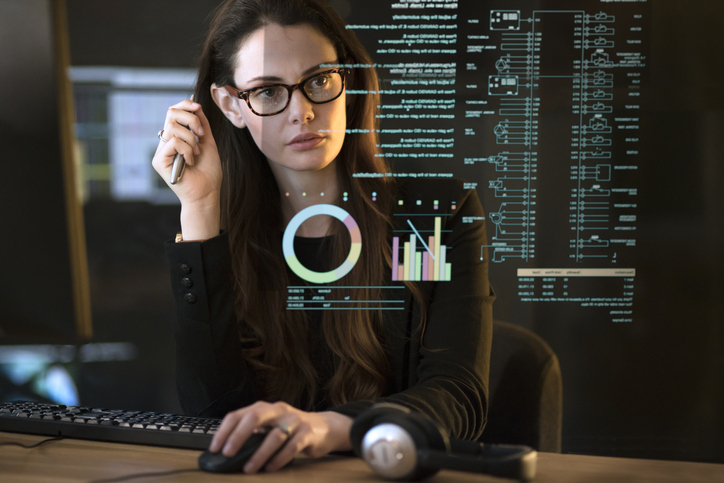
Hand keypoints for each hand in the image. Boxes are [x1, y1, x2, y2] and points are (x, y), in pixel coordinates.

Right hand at [152, 99, 222, 239]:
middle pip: (171, 114)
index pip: (174, 112)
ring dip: (191, 139)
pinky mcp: (158, 161)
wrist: (207, 193)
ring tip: (196, 153)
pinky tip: (190, 161)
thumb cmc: (208, 172)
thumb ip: (202, 125)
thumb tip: (197, 106)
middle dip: (191, 119)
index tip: (198, 107)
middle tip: (201, 134)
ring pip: (173, 128)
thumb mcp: (208, 143)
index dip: (185, 105)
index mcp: (176, 137)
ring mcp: (161, 151)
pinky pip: (173, 142)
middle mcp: (166, 142)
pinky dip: (187, 150)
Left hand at [209, 401, 352, 473]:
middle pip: (254, 417)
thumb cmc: (290, 429)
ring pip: (274, 435)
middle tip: (228, 454)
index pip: (238, 414)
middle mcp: (278, 410)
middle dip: (238, 436)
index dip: (224, 431)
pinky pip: (292, 446)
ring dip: (259, 454)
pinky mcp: (308, 432)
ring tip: (249, 469)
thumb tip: (227, 452)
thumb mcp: (270, 427)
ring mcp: (294, 420)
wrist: (324, 427)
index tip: (214, 448)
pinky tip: (271, 468)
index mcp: (264, 408)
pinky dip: (279, 459)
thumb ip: (253, 434)